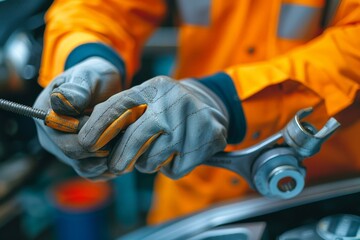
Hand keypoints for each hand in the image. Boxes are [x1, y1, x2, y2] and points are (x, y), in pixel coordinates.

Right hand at [33, 57, 120, 178]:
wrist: (104, 87)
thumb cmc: (94, 77)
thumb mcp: (87, 75)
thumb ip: (78, 88)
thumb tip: (63, 102)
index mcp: (45, 115)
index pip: (62, 135)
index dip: (88, 132)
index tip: (110, 122)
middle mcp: (51, 138)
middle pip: (73, 155)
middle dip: (101, 146)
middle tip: (123, 134)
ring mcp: (66, 152)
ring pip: (85, 168)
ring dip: (108, 159)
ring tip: (125, 142)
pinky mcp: (81, 160)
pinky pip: (94, 172)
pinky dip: (110, 166)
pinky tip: (124, 153)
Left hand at [79, 76, 228, 178]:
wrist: (210, 106)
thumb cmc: (168, 106)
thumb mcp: (145, 98)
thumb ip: (119, 111)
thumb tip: (88, 136)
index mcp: (153, 89)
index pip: (118, 107)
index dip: (98, 128)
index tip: (86, 144)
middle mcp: (172, 102)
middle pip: (135, 139)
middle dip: (120, 157)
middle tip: (116, 166)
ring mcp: (191, 121)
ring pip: (153, 160)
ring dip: (149, 162)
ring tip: (159, 149)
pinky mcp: (208, 140)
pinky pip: (174, 170)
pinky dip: (171, 167)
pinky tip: (178, 153)